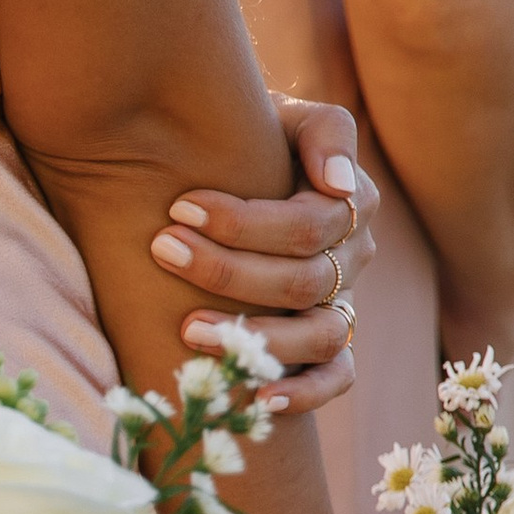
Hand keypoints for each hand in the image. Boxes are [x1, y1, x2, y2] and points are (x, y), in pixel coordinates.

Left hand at [148, 95, 377, 413]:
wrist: (227, 166)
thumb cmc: (246, 139)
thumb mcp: (281, 117)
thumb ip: (321, 132)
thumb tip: (341, 184)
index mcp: (348, 202)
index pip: (309, 224)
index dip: (245, 222)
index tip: (178, 210)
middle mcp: (351, 256)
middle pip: (304, 279)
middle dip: (229, 271)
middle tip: (162, 252)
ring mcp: (342, 303)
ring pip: (321, 334)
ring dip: (259, 337)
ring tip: (190, 331)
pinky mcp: (329, 345)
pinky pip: (337, 377)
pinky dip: (305, 392)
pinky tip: (257, 397)